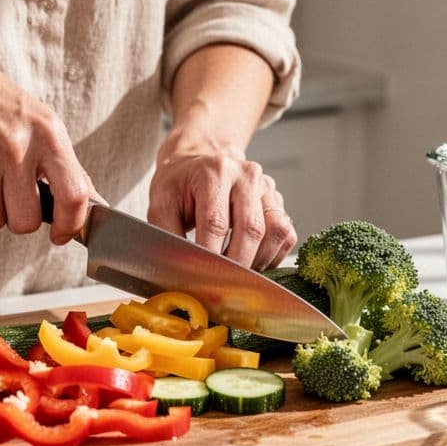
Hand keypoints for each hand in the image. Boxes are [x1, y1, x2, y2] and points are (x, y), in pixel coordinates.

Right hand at [0, 39, 92, 244]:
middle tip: (12, 198)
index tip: (60, 234)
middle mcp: (17, 146)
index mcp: (48, 134)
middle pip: (26, 221)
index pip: (73, 195)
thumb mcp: (41, 122)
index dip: (69, 225)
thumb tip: (94, 204)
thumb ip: (65, 165)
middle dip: (19, 219)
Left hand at [148, 142, 296, 270]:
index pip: (216, 223)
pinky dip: (270, 255)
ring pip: (276, 232)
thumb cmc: (180, 184)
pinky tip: (251, 259)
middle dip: (236, 266)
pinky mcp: (278, 200)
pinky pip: (285, 236)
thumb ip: (167, 234)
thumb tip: (178, 268)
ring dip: (257, 261)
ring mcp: (267, 187)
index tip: (201, 279)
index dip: (209, 256)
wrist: (201, 160)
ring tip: (235, 272)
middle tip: (220, 285)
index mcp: (214, 172)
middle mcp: (246, 176)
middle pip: (251, 229)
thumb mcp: (161, 202)